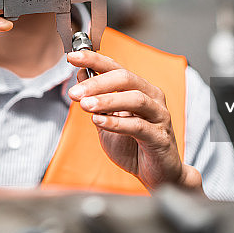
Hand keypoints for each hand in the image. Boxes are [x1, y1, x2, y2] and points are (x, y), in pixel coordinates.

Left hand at [67, 50, 201, 191]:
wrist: (157, 175)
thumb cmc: (133, 146)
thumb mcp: (107, 120)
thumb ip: (96, 99)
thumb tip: (81, 74)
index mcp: (139, 88)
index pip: (115, 67)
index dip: (94, 59)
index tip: (72, 57)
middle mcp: (152, 97)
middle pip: (125, 78)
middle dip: (96, 83)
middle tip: (75, 92)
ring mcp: (159, 116)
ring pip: (134, 99)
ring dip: (106, 100)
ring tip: (85, 105)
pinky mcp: (161, 137)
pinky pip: (139, 126)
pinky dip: (117, 122)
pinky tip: (99, 121)